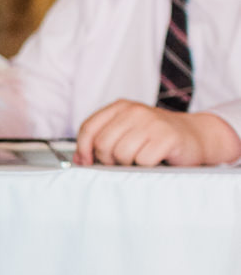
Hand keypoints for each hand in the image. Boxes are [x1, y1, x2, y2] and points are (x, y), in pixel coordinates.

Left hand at [74, 102, 240, 168]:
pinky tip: (156, 159)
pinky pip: (142, 161)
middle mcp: (135, 110)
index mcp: (120, 107)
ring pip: (121, 154)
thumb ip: (101, 142)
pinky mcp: (166, 137)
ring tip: (141, 158)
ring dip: (129, 164)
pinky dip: (147, 167)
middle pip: (102, 145)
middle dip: (109, 160)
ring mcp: (151, 122)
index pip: (88, 128)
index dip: (84, 150)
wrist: (196, 136)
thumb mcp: (126, 133)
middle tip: (125, 161)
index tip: (88, 162)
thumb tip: (78, 160)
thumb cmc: (156, 139)